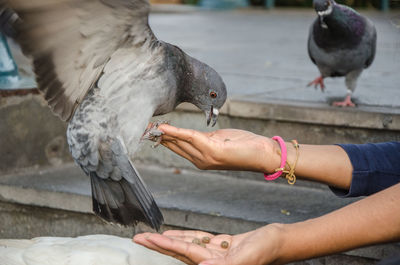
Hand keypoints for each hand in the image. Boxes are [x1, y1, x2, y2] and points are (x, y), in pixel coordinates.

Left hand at [133, 224, 284, 264]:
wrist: (279, 242)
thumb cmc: (267, 250)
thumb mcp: (245, 258)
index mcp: (213, 264)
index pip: (182, 252)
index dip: (163, 245)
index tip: (147, 238)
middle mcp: (210, 261)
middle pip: (178, 250)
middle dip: (158, 244)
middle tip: (139, 237)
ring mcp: (215, 253)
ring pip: (186, 245)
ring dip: (168, 239)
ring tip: (152, 235)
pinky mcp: (221, 246)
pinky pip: (199, 240)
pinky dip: (186, 236)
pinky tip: (176, 234)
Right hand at [158, 124, 279, 172]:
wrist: (263, 153)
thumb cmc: (244, 145)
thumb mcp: (219, 140)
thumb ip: (203, 138)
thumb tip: (190, 134)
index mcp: (201, 158)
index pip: (177, 147)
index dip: (163, 137)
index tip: (150, 129)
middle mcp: (200, 160)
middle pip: (174, 145)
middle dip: (158, 135)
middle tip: (143, 126)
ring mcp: (205, 157)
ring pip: (178, 141)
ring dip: (163, 132)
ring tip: (149, 125)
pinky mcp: (212, 150)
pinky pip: (189, 137)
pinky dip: (175, 131)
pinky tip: (164, 127)